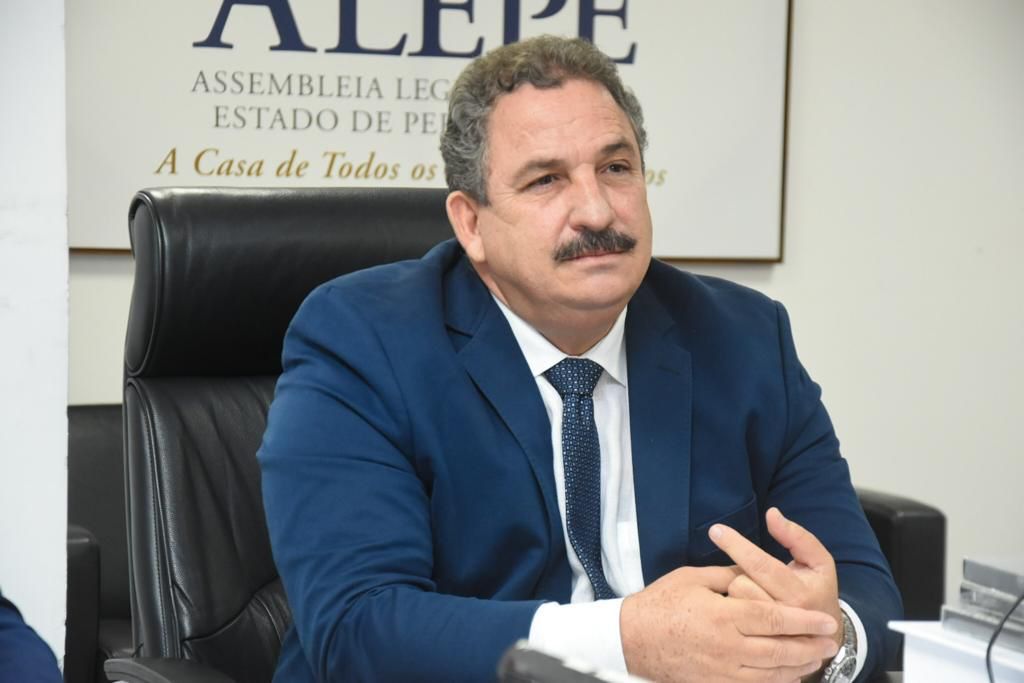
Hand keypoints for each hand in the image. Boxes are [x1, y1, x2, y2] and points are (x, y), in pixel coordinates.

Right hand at [620, 565, 838, 681]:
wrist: (630, 638)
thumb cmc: (660, 604)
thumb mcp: (692, 579)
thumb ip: (728, 576)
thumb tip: (753, 571)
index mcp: (723, 616)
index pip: (774, 620)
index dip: (804, 622)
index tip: (826, 622)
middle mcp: (726, 646)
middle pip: (780, 651)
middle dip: (809, 648)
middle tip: (830, 643)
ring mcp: (721, 670)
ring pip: (771, 674)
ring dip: (798, 668)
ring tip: (815, 660)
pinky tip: (788, 678)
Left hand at [711, 508, 844, 673]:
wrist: (825, 637)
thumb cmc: (818, 590)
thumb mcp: (819, 561)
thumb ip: (797, 536)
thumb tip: (772, 514)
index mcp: (800, 594)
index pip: (762, 565)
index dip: (737, 545)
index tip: (716, 530)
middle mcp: (784, 617)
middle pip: (741, 584)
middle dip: (739, 573)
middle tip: (750, 575)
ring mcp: (770, 636)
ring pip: (734, 602)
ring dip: (736, 592)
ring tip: (754, 593)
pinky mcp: (757, 646)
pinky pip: (732, 621)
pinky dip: (732, 610)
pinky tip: (741, 610)